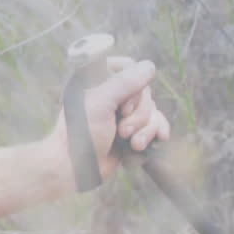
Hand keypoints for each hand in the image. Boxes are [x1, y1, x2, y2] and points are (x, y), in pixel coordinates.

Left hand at [45, 57, 171, 187]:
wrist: (77, 167)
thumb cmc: (81, 132)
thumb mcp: (101, 102)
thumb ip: (125, 82)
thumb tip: (150, 66)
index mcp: (95, 80)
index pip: (128, 66)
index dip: (132, 83)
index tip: (121, 103)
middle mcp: (109, 93)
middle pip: (145, 91)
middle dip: (138, 114)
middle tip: (121, 130)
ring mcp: (121, 113)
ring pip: (152, 110)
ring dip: (145, 129)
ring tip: (131, 143)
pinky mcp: (131, 129)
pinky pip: (156, 124)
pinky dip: (153, 134)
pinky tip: (150, 143)